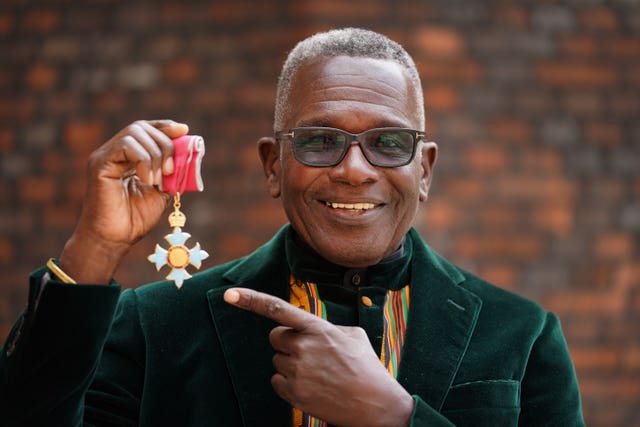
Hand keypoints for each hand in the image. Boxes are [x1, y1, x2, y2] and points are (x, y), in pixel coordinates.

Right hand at [59, 120, 188, 282]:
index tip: (184, 130)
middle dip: (165, 144)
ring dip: (155, 155)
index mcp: (128, 157)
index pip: (146, 129)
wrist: (116, 239)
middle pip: (142, 127)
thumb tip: (188, 156)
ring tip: (158, 180)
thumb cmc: (135, 219)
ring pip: (135, 133)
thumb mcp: (162, 191)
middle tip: (172, 170)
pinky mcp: (99, 163)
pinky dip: (144, 160)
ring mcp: (105, 156)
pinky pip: (126, 146)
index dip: (165, 126)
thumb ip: (172, 172)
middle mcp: (114, 152)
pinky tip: (147, 180)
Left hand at [224, 288, 413, 426]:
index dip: (251, 300)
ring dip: (291, 364)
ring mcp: (297, 371)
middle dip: (287, 342)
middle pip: (275, 338)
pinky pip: (276, 382)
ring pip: (277, 361)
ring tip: (318, 373)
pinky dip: (288, 384)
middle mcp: (303, 347)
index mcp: (317, 328)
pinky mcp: (294, 393)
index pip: (278, 309)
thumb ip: (326, 327)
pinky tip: (311, 386)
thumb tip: (311, 331)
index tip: (229, 295)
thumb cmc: (367, 367)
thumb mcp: (353, 335)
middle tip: (309, 352)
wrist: (375, 404)